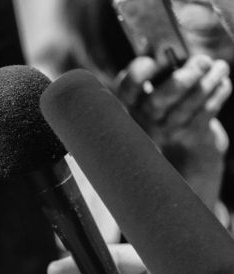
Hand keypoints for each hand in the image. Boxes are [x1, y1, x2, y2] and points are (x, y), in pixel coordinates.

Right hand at [115, 55, 230, 206]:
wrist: (186, 153)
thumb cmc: (172, 112)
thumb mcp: (156, 96)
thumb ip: (159, 74)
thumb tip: (173, 45)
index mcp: (132, 104)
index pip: (126, 89)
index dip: (139, 73)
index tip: (154, 59)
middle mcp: (146, 121)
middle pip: (158, 101)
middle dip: (182, 78)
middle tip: (201, 60)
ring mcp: (168, 132)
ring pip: (187, 105)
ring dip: (208, 81)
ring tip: (219, 66)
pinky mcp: (191, 137)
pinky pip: (206, 111)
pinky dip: (219, 93)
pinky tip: (223, 81)